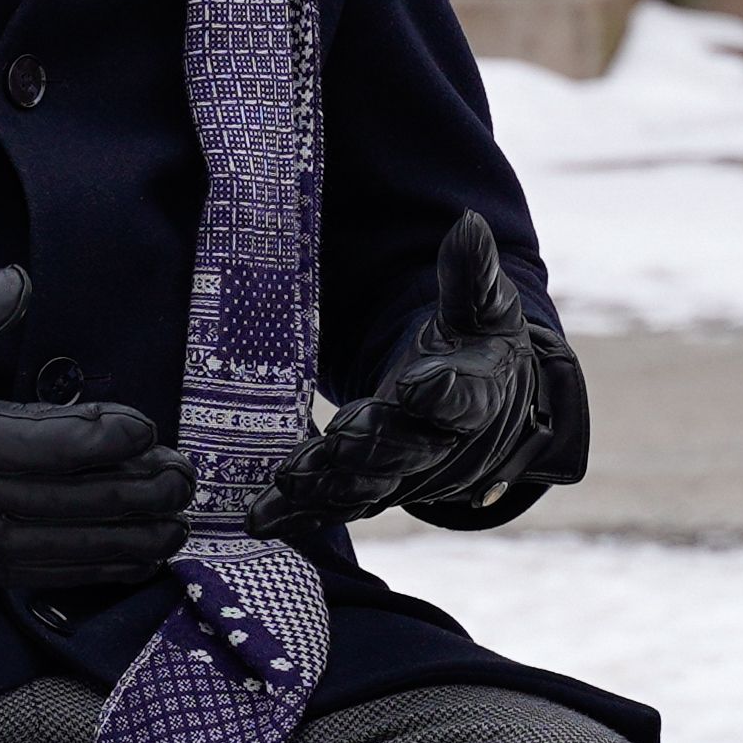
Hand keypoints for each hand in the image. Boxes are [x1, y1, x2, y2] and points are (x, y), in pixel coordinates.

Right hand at [0, 268, 191, 598]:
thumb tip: (15, 281)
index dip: (106, 440)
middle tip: (185, 477)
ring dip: (129, 536)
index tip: (147, 428)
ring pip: (64, 544)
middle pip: (69, 499)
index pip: (47, 444)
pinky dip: (94, 569)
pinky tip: (135, 560)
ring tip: (178, 522)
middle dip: (136, 491)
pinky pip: (41, 575)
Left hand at [256, 214, 586, 535]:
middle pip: (407, 448)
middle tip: (342, 437)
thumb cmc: (476, 350)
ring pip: (367, 485)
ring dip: (328, 483)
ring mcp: (401, 473)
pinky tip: (260, 518)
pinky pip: (333, 505)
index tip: (422, 382)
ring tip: (290, 479)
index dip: (445, 393)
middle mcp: (439, 443)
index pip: (464, 397)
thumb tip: (467, 223)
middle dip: (373, 444)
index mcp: (474, 394)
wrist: (480, 411)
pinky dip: (298, 514)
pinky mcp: (368, 489)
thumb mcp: (483, 310)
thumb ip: (471, 274)